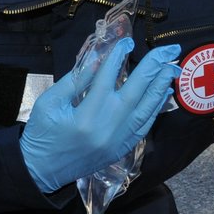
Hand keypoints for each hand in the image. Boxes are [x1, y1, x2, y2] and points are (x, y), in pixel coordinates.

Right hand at [19, 40, 181, 192]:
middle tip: (168, 50)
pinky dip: (155, 108)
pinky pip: (144, 126)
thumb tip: (98, 59)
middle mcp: (107, 129)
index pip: (106, 80)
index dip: (117, 58)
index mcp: (86, 116)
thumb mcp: (49, 102)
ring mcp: (118, 141)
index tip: (127, 41)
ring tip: (172, 67)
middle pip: (135, 92)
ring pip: (146, 110)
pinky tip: (162, 92)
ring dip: (160, 87)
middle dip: (152, 68)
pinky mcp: (122, 149)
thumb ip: (75, 81)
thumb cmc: (41, 134)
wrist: (41, 171)